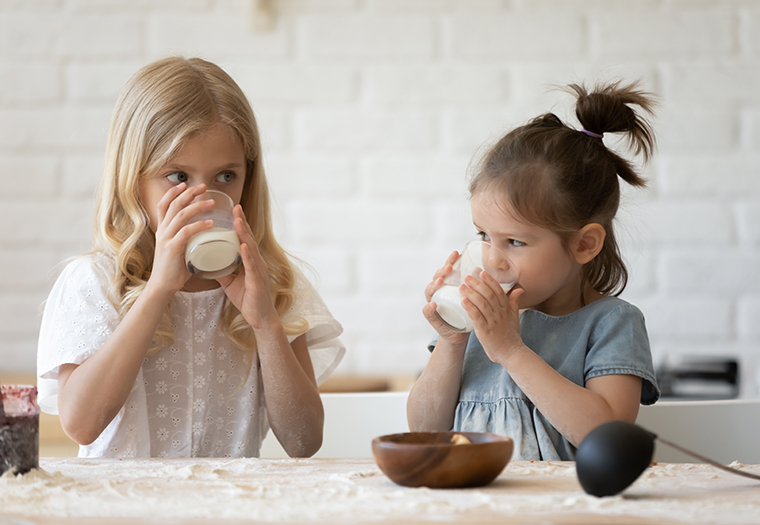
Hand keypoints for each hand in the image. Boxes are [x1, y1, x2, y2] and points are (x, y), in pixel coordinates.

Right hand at [148, 183, 213, 296]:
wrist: (163, 286)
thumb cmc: (174, 269)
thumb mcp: (178, 248)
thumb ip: (187, 238)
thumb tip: (204, 233)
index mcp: (163, 229)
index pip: (164, 204)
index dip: (173, 192)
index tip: (186, 184)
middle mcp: (162, 231)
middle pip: (174, 205)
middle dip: (189, 193)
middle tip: (204, 187)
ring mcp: (166, 239)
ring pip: (181, 215)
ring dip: (197, 207)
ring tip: (212, 203)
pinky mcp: (172, 248)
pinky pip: (186, 232)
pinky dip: (199, 225)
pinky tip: (210, 223)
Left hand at [217, 205, 278, 330]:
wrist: (259, 317)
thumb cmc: (247, 298)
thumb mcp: (230, 282)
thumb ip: (221, 271)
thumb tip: (205, 263)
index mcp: (251, 261)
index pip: (244, 238)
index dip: (239, 224)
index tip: (233, 210)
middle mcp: (257, 261)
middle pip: (248, 238)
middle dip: (242, 222)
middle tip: (235, 207)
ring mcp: (259, 270)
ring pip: (250, 248)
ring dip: (244, 234)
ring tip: (237, 221)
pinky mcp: (258, 280)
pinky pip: (252, 265)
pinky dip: (247, 254)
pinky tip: (242, 246)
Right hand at [422, 251, 469, 345]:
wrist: (460, 334)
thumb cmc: (465, 313)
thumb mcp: (470, 297)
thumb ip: (474, 285)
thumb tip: (480, 269)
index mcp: (447, 286)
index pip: (447, 270)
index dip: (450, 261)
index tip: (457, 253)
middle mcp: (438, 293)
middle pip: (437, 278)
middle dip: (442, 271)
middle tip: (449, 267)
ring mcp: (434, 304)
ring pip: (430, 291)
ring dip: (434, 285)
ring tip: (441, 281)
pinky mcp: (433, 318)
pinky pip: (428, 312)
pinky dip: (429, 308)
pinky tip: (433, 304)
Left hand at [460, 270, 525, 364]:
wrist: (511, 353)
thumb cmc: (511, 334)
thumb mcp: (514, 316)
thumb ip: (514, 302)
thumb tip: (519, 289)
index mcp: (506, 308)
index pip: (498, 291)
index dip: (490, 281)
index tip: (481, 272)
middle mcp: (500, 313)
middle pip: (489, 295)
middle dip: (478, 284)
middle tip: (467, 277)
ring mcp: (493, 322)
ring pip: (482, 304)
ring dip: (472, 294)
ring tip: (462, 286)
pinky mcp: (485, 331)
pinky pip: (477, 318)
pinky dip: (470, 309)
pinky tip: (463, 301)